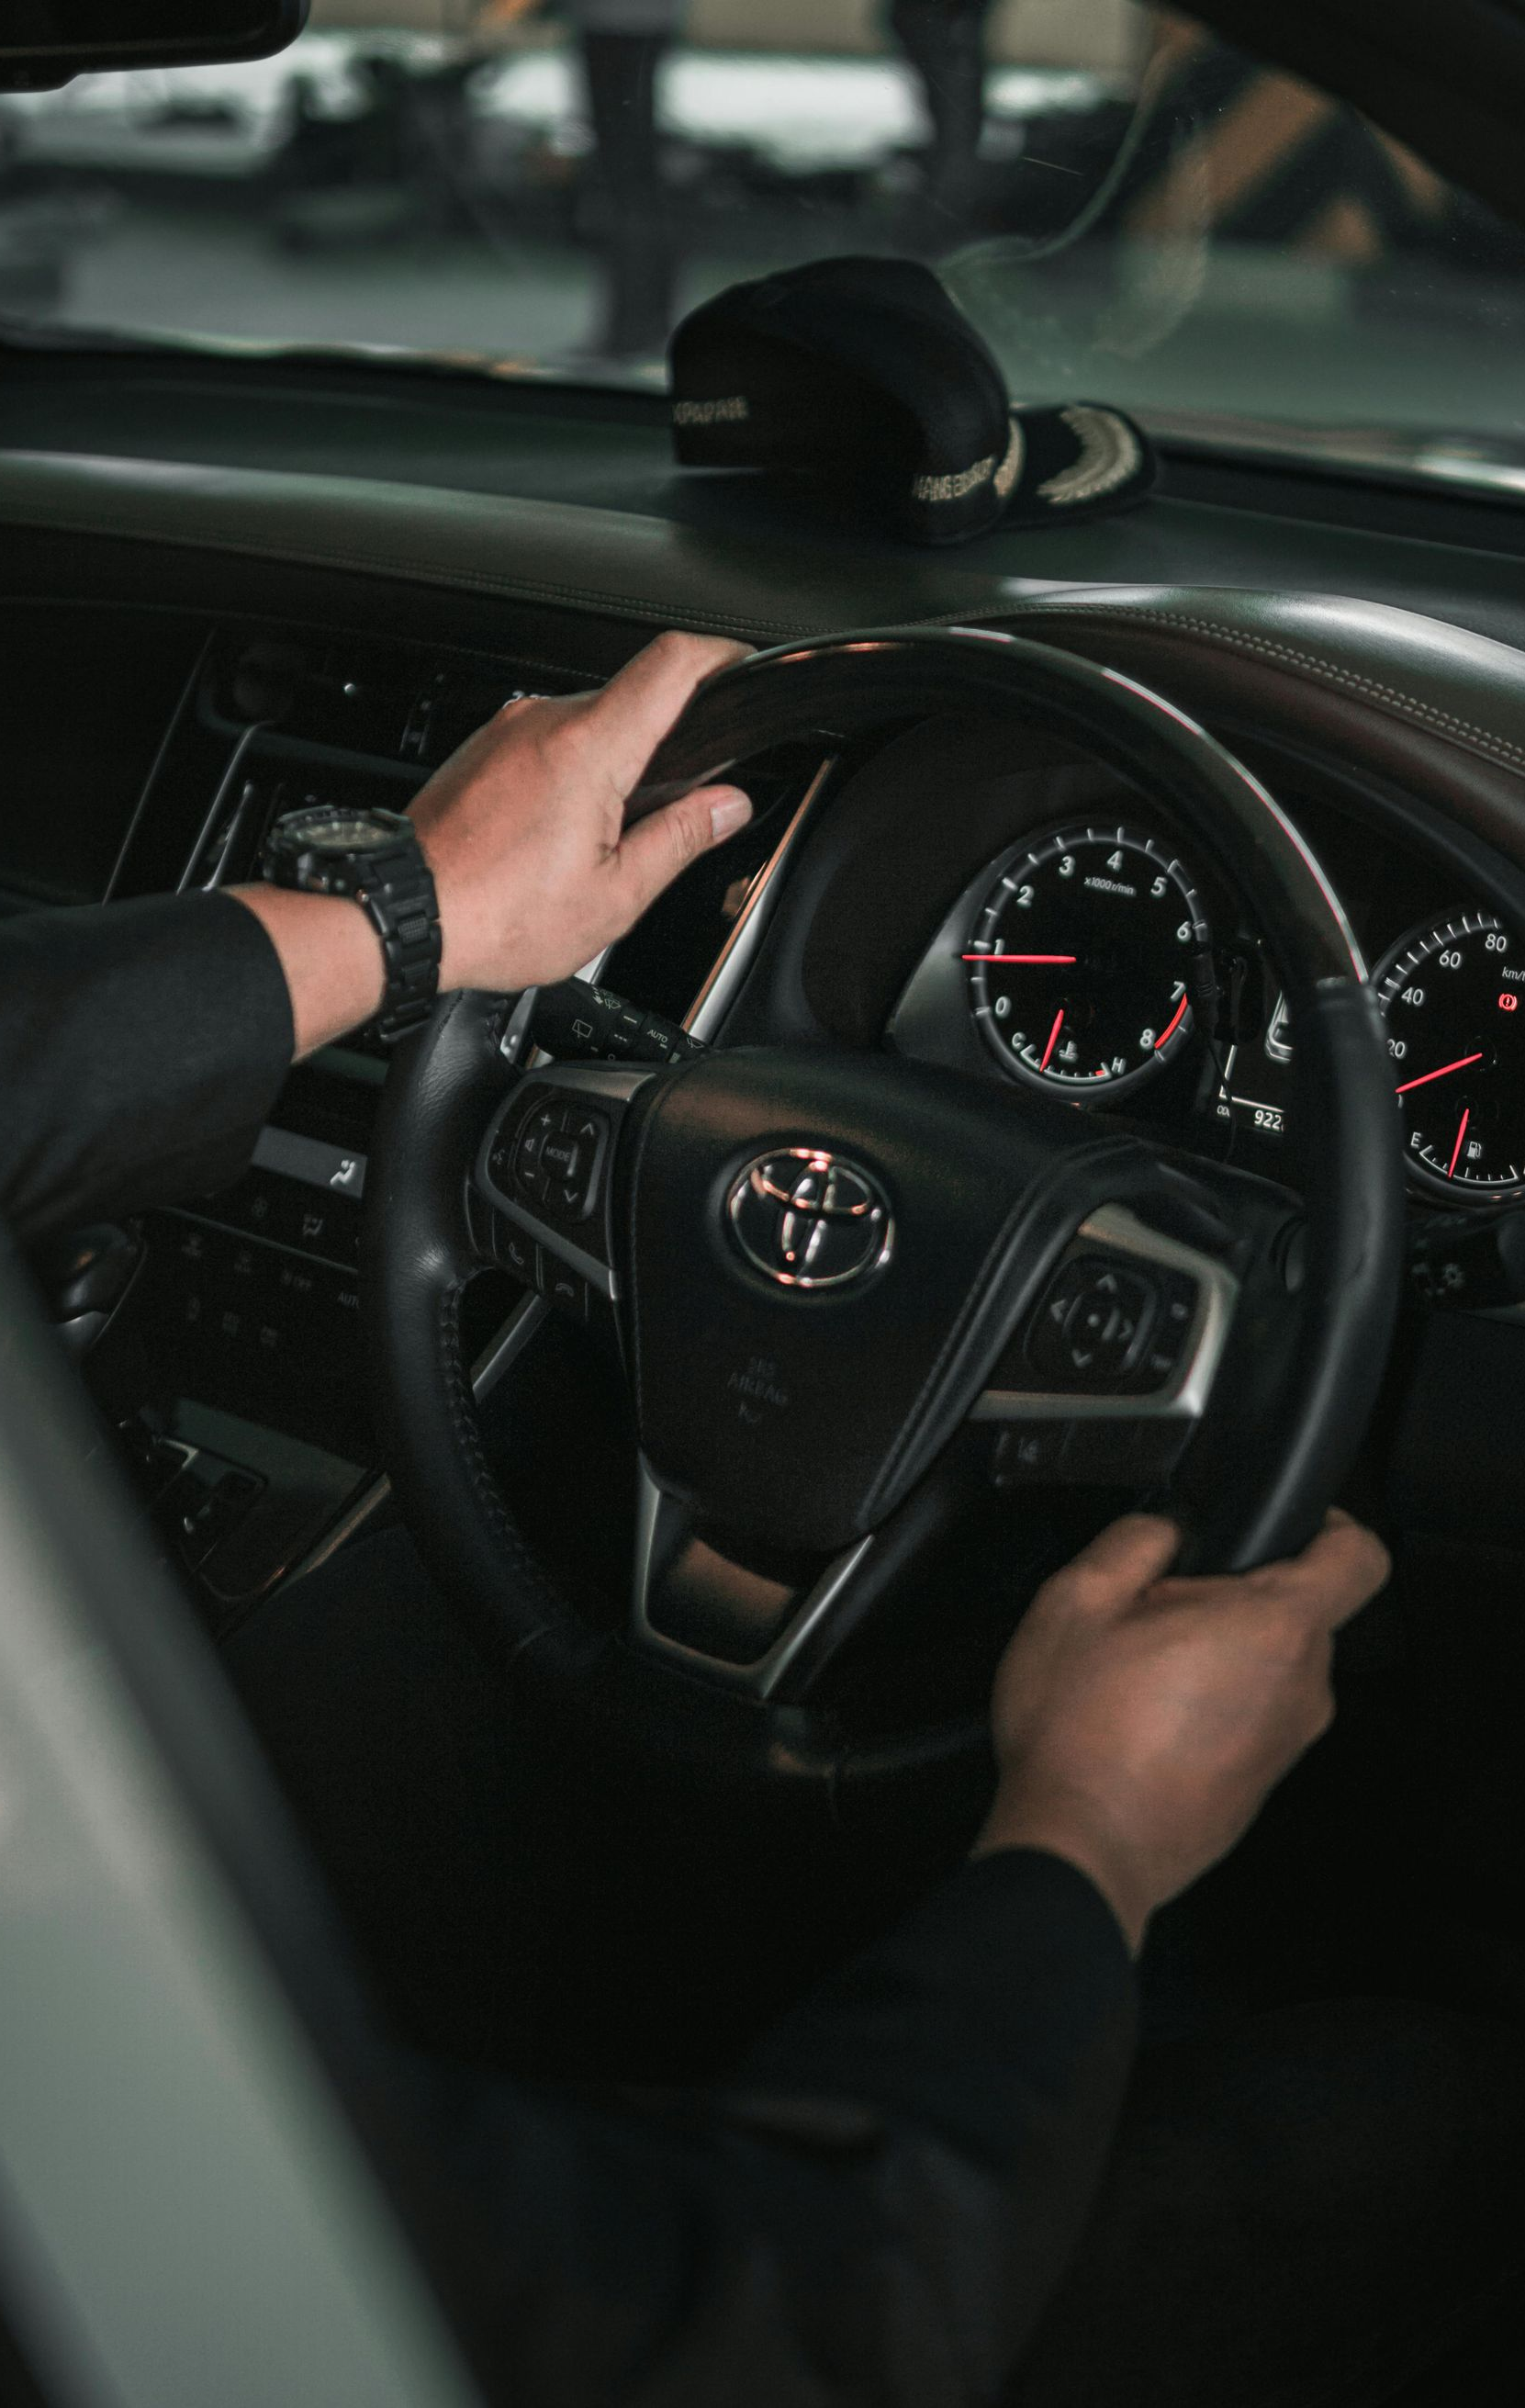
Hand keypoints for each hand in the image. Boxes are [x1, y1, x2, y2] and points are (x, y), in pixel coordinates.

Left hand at [410, 631, 752, 992]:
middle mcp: (543, 722)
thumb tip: (727, 807)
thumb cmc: (492, 914)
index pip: (673, 662)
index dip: (721, 655)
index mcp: (588, 748)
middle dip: (665, 745)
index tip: (741, 669)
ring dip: (611, 769)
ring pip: (588, 726)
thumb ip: (680, 839)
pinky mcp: (483, 749)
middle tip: (669, 810)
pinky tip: (555, 837)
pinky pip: (545, 744)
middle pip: (632, 699)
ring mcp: (507, 731)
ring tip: (597, 842)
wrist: (402, 917)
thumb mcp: (613, 895)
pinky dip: (568, 777)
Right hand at [972, 1510, 1390, 1951]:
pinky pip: (1253, 1715)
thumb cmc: (1081, 1734)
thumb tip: (1166, 1528)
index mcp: (1274, 1625)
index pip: (1359, 1555)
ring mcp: (1287, 1741)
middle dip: (1239, 1595)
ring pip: (1272, 1665)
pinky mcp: (1263, 1781)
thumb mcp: (1078, 1599)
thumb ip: (1137, 1539)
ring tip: (1141, 1671)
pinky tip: (1145, 1719)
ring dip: (1222, 1653)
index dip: (1328, 1525)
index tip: (1287, 1525)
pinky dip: (1212, 1705)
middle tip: (1161, 1609)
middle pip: (1302, 1610)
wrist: (1080, 1848)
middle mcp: (1300, 1686)